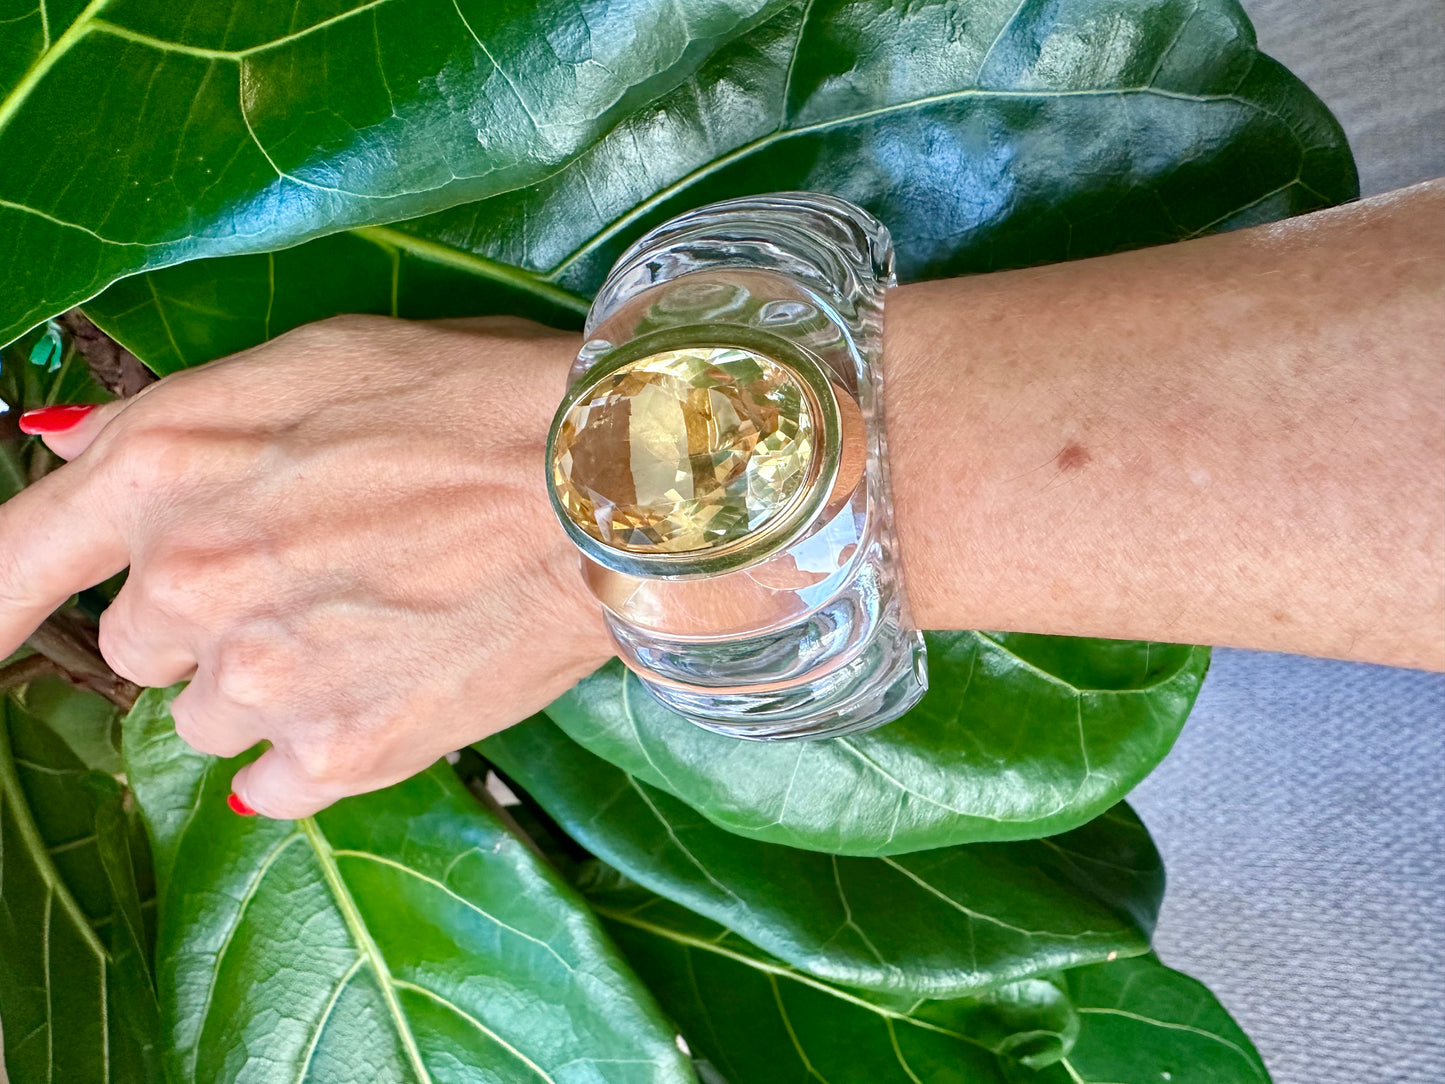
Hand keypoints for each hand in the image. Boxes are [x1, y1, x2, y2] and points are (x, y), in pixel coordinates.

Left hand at [1, 315, 611, 817]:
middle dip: (204, 618)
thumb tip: (66, 452)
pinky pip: (274, 782)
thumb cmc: (477, 399)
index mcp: (168, 464)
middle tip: (312, 572)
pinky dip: (315, 747)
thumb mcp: (313, 359)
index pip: (8, 562)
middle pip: (138, 644)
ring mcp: (270, 675)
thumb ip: (172, 418)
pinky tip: (384, 684)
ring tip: (372, 625)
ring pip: (210, 718)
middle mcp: (196, 578)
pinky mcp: (347, 751)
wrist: (613, 484)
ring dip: (268, 683)